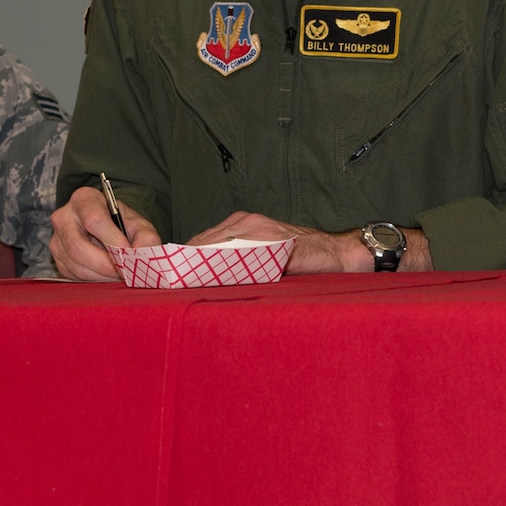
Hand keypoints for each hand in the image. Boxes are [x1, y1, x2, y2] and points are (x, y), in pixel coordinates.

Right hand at [50, 184, 160, 280]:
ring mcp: (56, 239)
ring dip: (102, 275)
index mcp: (84, 199)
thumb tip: (139, 254)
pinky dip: (94, 279)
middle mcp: (64, 217)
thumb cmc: (122, 225)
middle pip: (78, 247)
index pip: (94, 220)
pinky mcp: (57, 259)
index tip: (127, 252)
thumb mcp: (139, 225)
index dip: (112, 240)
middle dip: (105, 265)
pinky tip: (107, 274)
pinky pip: (74, 275)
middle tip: (125, 272)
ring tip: (120, 274)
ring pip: (76, 265)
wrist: (108, 230)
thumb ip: (146, 238)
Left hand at [186, 212, 432, 273]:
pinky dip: (223, 267)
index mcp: (241, 223)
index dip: (184, 258)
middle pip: (204, 242)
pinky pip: (242, 256)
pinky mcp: (273, 243)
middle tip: (165, 282)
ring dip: (198, 266)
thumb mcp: (266, 257)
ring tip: (178, 283)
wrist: (340, 254)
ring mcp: (259, 230)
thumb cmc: (303, 258)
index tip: (166, 275)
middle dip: (184, 263)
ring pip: (218, 247)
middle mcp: (246, 222)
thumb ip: (240, 263)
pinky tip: (209, 280)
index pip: (202, 240)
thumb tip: (207, 283)